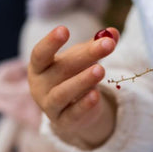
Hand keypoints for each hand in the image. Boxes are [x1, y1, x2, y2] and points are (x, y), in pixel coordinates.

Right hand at [28, 25, 118, 148]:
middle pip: (60, 70)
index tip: (65, 29)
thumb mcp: (83, 61)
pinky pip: (73, 113)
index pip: (40, 53)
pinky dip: (84, 105)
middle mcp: (40, 86)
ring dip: (82, 81)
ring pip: (63, 93)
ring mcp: (49, 105)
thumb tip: (113, 32)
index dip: (50, 42)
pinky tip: (96, 95)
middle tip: (106, 45)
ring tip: (101, 70)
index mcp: (39, 67)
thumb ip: (95, 47)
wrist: (74, 113)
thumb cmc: (74, 78)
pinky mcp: (63, 122)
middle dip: (84, 56)